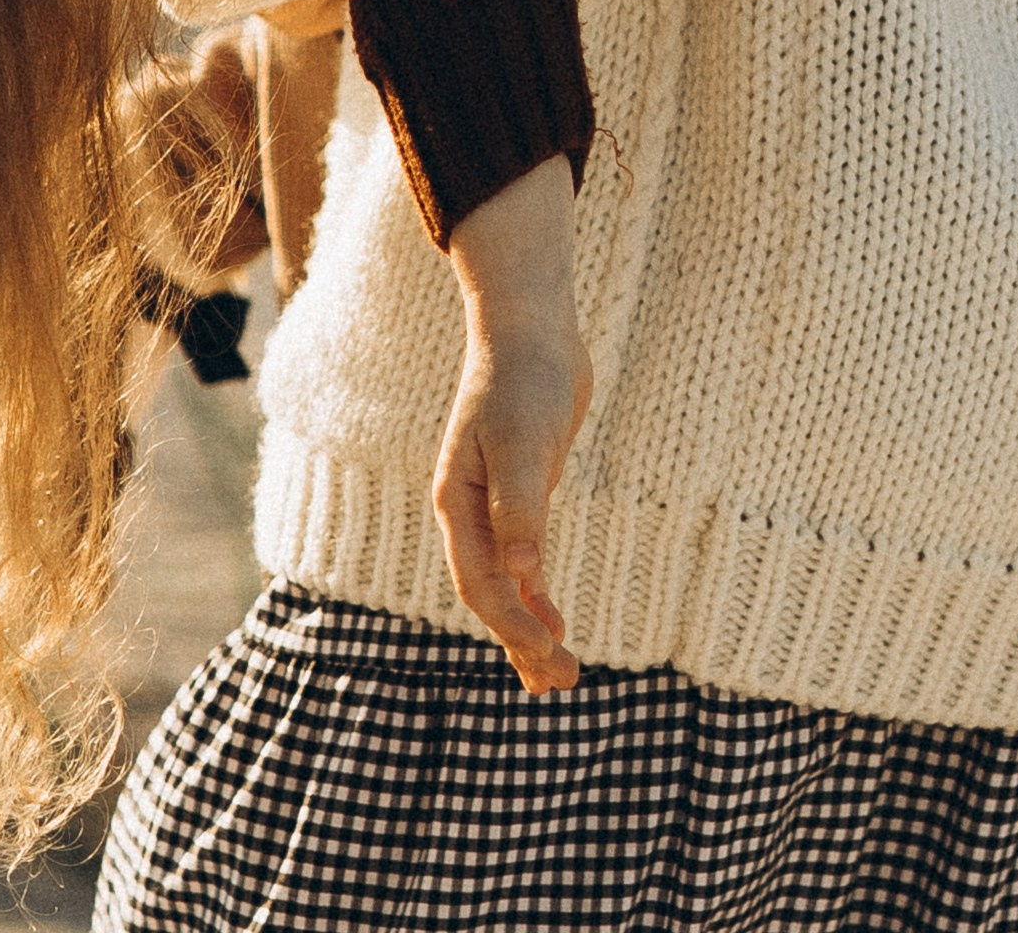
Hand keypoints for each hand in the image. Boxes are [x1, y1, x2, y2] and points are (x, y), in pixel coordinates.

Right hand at [433, 153, 591, 697]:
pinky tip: (556, 619)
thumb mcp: (524, 440)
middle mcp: (470, 511)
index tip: (552, 652)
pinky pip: (523, 561)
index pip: (479, 582)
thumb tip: (525, 572)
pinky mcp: (522, 497)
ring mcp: (494, 505)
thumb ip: (521, 504)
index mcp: (457, 501)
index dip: (513, 624)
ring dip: (529, 629)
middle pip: (489, 594)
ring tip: (556, 677)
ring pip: (506, 584)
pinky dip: (537, 595)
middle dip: (521, 642)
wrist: (533, 331)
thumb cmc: (523, 379)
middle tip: (560, 685)